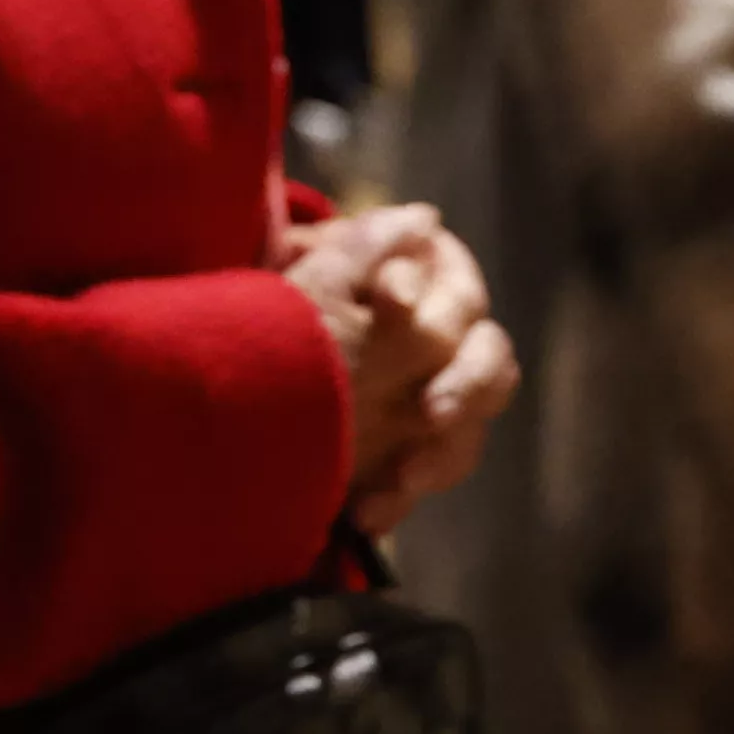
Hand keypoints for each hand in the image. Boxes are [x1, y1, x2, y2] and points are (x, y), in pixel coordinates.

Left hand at [280, 202, 520, 533]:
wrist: (243, 375)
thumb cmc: (290, 304)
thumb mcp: (315, 274)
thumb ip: (365, 248)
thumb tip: (426, 219)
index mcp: (433, 291)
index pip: (461, 295)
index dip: (434, 300)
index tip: (388, 297)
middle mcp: (447, 350)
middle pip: (490, 365)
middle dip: (464, 388)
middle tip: (429, 413)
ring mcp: (433, 408)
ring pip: (469, 433)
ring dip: (442, 456)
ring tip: (404, 479)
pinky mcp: (411, 457)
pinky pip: (422, 485)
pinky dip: (398, 500)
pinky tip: (366, 514)